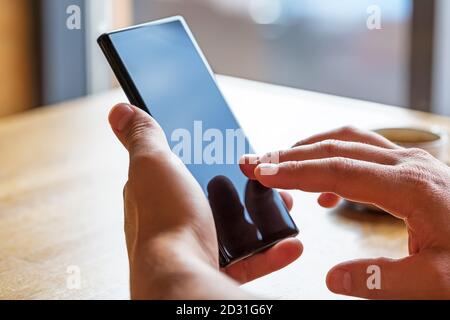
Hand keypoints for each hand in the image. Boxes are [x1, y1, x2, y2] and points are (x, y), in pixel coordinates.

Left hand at [108, 103, 301, 298]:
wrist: (181, 278)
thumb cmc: (165, 221)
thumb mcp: (154, 164)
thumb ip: (143, 136)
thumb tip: (120, 111)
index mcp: (157, 190)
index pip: (182, 164)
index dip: (205, 154)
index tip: (229, 147)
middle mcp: (174, 217)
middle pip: (214, 193)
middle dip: (243, 184)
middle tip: (265, 175)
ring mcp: (196, 242)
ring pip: (235, 225)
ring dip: (263, 214)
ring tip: (282, 203)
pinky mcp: (216, 266)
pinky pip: (249, 257)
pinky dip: (271, 250)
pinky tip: (288, 243)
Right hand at [241, 126, 449, 298]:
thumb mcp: (437, 282)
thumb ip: (382, 281)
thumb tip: (334, 278)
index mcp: (408, 187)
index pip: (336, 171)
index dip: (295, 171)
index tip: (262, 173)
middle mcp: (406, 165)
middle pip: (335, 148)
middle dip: (291, 154)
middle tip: (256, 161)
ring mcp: (409, 163)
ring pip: (348, 142)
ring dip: (309, 150)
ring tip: (279, 164)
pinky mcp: (410, 170)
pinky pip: (362, 154)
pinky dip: (333, 161)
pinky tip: (325, 189)